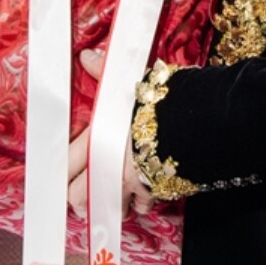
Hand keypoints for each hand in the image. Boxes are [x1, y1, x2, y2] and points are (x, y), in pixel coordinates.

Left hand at [67, 49, 153, 219]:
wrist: (203, 120)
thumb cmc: (165, 100)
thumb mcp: (131, 83)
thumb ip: (105, 73)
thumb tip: (87, 57)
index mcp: (97, 140)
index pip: (65, 166)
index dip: (62, 173)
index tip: (65, 175)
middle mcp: (109, 167)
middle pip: (78, 198)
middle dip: (82, 196)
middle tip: (87, 189)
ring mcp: (132, 183)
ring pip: (111, 207)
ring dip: (114, 202)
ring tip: (120, 191)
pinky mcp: (156, 192)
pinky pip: (143, 206)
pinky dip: (144, 202)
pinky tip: (147, 190)